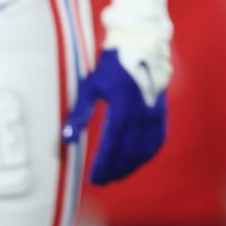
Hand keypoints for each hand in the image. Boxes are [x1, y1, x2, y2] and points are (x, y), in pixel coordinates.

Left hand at [62, 27, 169, 184]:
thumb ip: (79, 114)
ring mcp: (153, 111)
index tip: (94, 177)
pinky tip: (138, 161)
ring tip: (117, 175)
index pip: (112, 143)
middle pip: (129, 150)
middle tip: (102, 181)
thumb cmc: (112, 64)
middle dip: (115, 169)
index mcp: (121, 104)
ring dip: (131, 165)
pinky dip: (148, 153)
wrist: (141, 43)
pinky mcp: (161, 110)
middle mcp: (140, 111)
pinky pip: (157, 138)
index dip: (104, 163)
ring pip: (145, 148)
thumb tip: (65, 139)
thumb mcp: (90, 86)